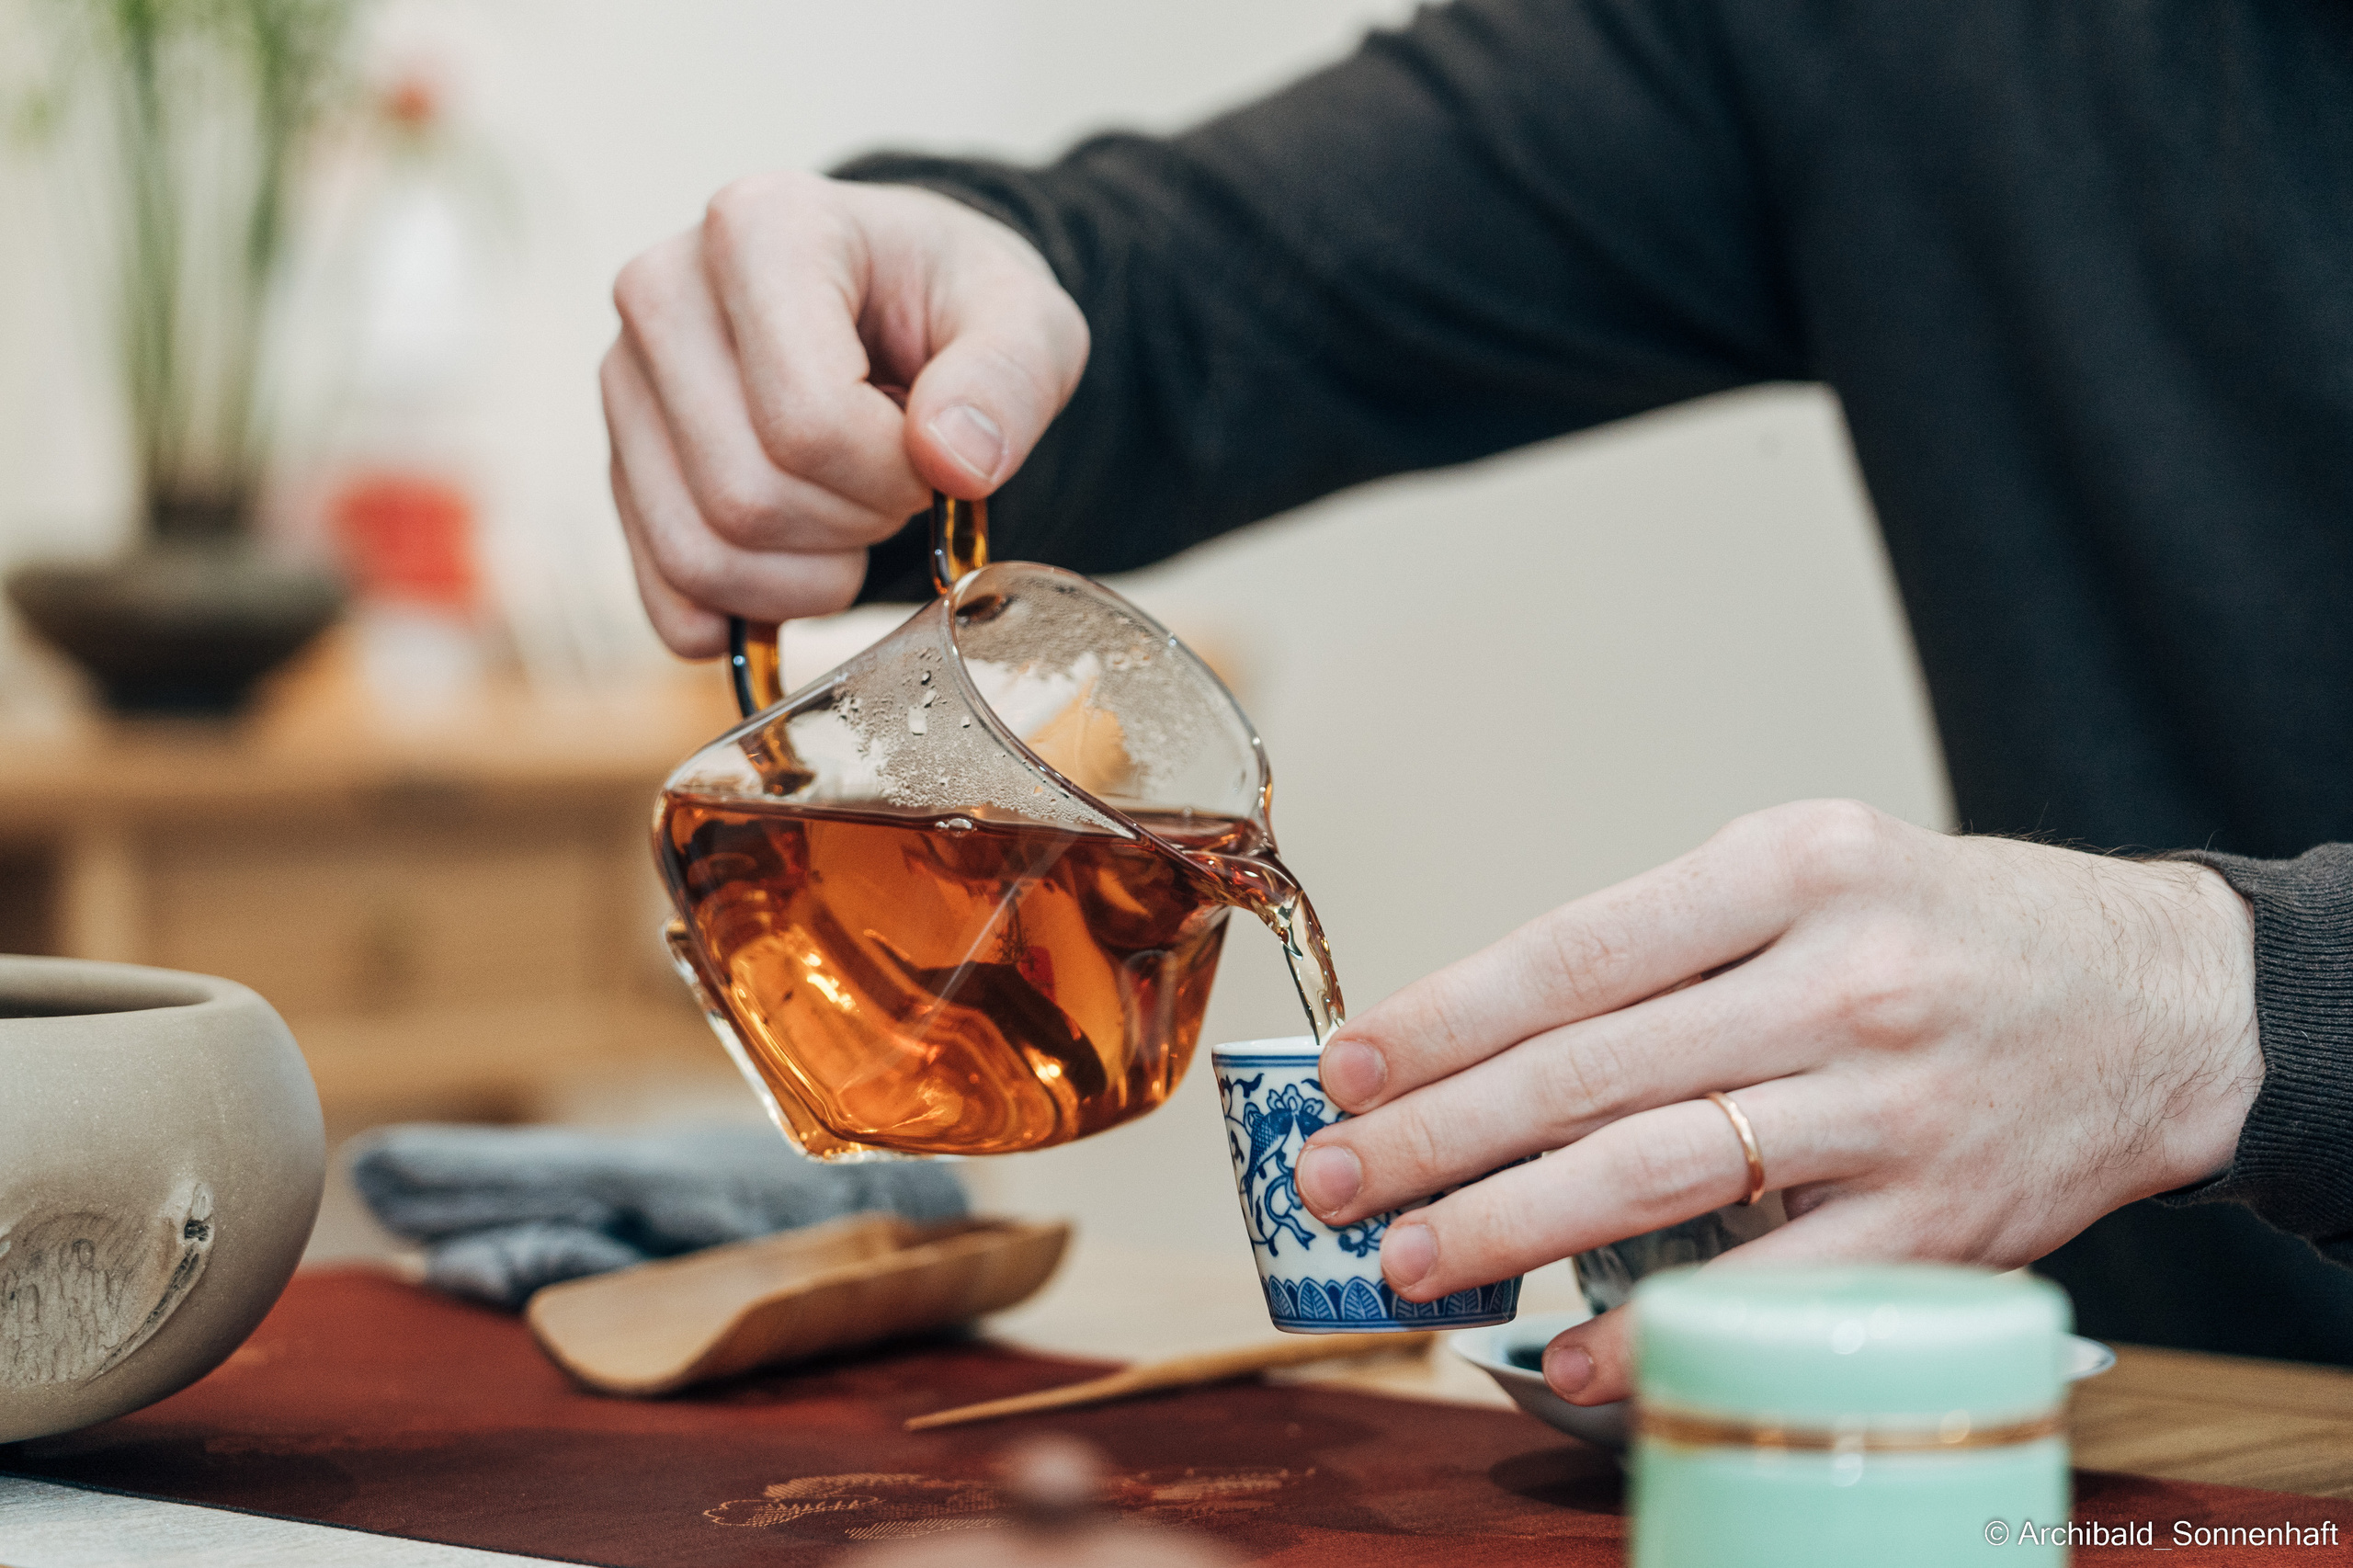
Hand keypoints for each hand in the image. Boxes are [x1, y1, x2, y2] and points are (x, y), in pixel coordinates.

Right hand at [601, 170, 1089, 654]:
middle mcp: (662, 292)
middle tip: (898, 479)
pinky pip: (668, 597)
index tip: (935, 447)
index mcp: (760, 227)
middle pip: (748, 497)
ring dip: (810, 575)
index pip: (807, 421)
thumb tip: (954, 460)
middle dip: (855, 523)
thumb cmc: (953, 308)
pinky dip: (752, 608)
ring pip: (702, 554)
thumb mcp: (1027, 322)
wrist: (897, 311)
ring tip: (855, 508)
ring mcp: (624, 382)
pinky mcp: (617, 465)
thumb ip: (1010, 379)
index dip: (893, 475)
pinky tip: (803, 562)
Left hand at [1293, 799, 2261, 1406]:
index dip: (1443, 1016)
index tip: (1345, 1065)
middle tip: (1332, 1176)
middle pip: (1591, 1069)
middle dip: (1436, 1132)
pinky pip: (1771, 1284)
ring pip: (1657, 1173)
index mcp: (1794, 866)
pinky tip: (1572, 1346)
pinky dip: (1660, 1324)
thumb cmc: (1947, 931)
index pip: (1575, 951)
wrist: (2157, 1003)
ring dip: (1509, 1223)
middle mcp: (1842, 980)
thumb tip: (1486, 1039)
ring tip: (1409, 1254)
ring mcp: (1892, 1106)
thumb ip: (1666, 941)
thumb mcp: (1812, 870)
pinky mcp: (1939, 1219)